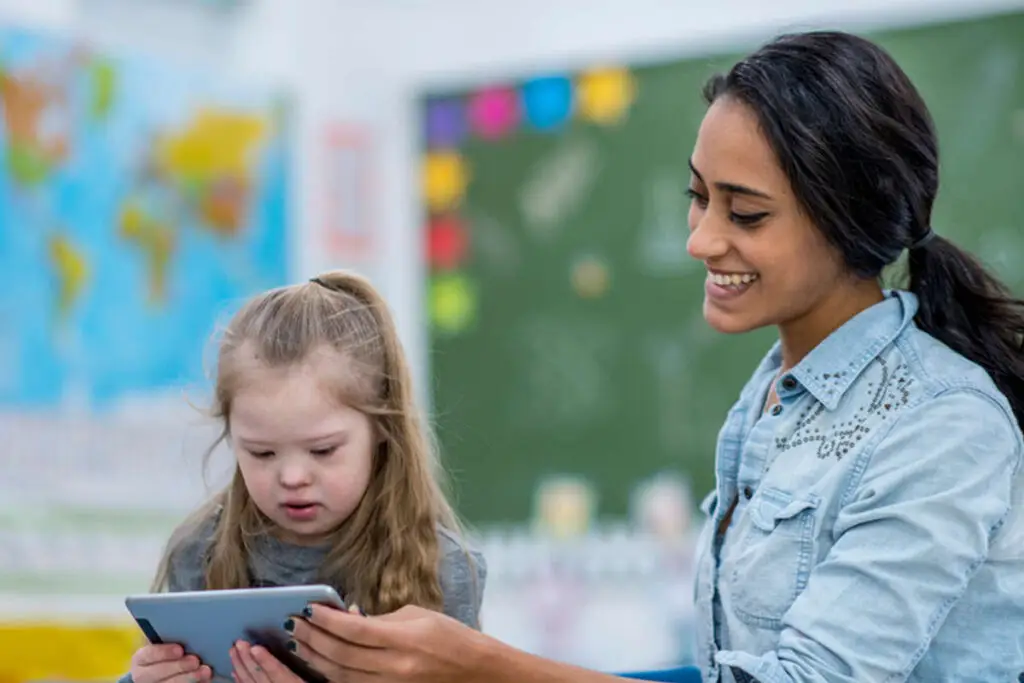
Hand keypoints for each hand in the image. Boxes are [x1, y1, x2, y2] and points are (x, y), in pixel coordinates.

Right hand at [129, 644, 211, 682]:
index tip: (180, 649)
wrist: (161, 675)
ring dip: (188, 678)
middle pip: (157, 672)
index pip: (147, 655)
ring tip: (205, 672)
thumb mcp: (164, 647)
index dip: (164, 652)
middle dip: (178, 666)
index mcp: (141, 659)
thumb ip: (172, 641)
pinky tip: (204, 681)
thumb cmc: (168, 656)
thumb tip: (191, 634)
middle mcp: (142, 675)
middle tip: (195, 660)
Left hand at [230, 640, 304, 682]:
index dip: (266, 660)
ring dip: (240, 666)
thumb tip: (303, 645)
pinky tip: (234, 672)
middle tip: (239, 642)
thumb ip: (310, 664)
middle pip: (259, 676)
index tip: (256, 647)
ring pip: (249, 682)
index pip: (278, 672)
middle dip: (248, 659)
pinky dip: (239, 680)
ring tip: (233, 651)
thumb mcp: (317, 680)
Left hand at [288, 604, 487, 682]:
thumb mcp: (418, 616)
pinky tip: (318, 663)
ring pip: (341, 676)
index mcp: (406, 639)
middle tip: (294, 623)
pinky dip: (331, 675)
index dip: (328, 619)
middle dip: (314, 639)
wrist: (476, 672)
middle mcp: (397, 667)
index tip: (310, 608)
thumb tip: (347, 615)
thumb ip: (380, 619)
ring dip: (315, 659)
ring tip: (298, 642)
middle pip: (342, 655)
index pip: (356, 629)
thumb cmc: (450, 636)